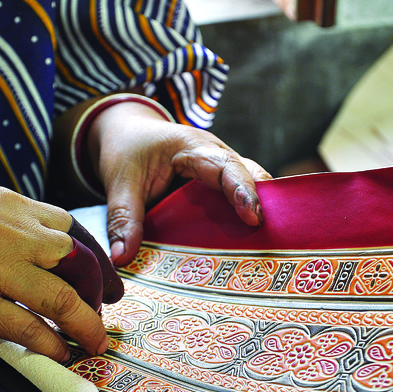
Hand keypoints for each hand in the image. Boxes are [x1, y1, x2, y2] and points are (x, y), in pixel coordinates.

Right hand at [0, 187, 108, 360]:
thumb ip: (21, 234)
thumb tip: (71, 264)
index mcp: (8, 204)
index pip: (70, 228)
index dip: (95, 260)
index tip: (106, 285)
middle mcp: (3, 227)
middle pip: (74, 258)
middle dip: (95, 290)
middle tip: (100, 313)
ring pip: (60, 295)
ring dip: (84, 323)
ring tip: (93, 340)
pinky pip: (29, 327)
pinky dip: (52, 343)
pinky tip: (60, 352)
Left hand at [88, 101, 272, 265]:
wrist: (128, 132)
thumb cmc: (128, 149)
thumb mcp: (119, 182)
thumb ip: (122, 218)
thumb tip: (122, 258)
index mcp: (192, 147)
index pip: (225, 166)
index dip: (241, 190)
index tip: (252, 218)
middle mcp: (215, 155)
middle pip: (249, 175)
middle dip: (262, 202)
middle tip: (273, 235)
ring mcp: (221, 171)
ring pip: (250, 187)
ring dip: (258, 212)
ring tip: (271, 244)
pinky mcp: (218, 188)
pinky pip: (237, 200)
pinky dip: (244, 219)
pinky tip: (249, 246)